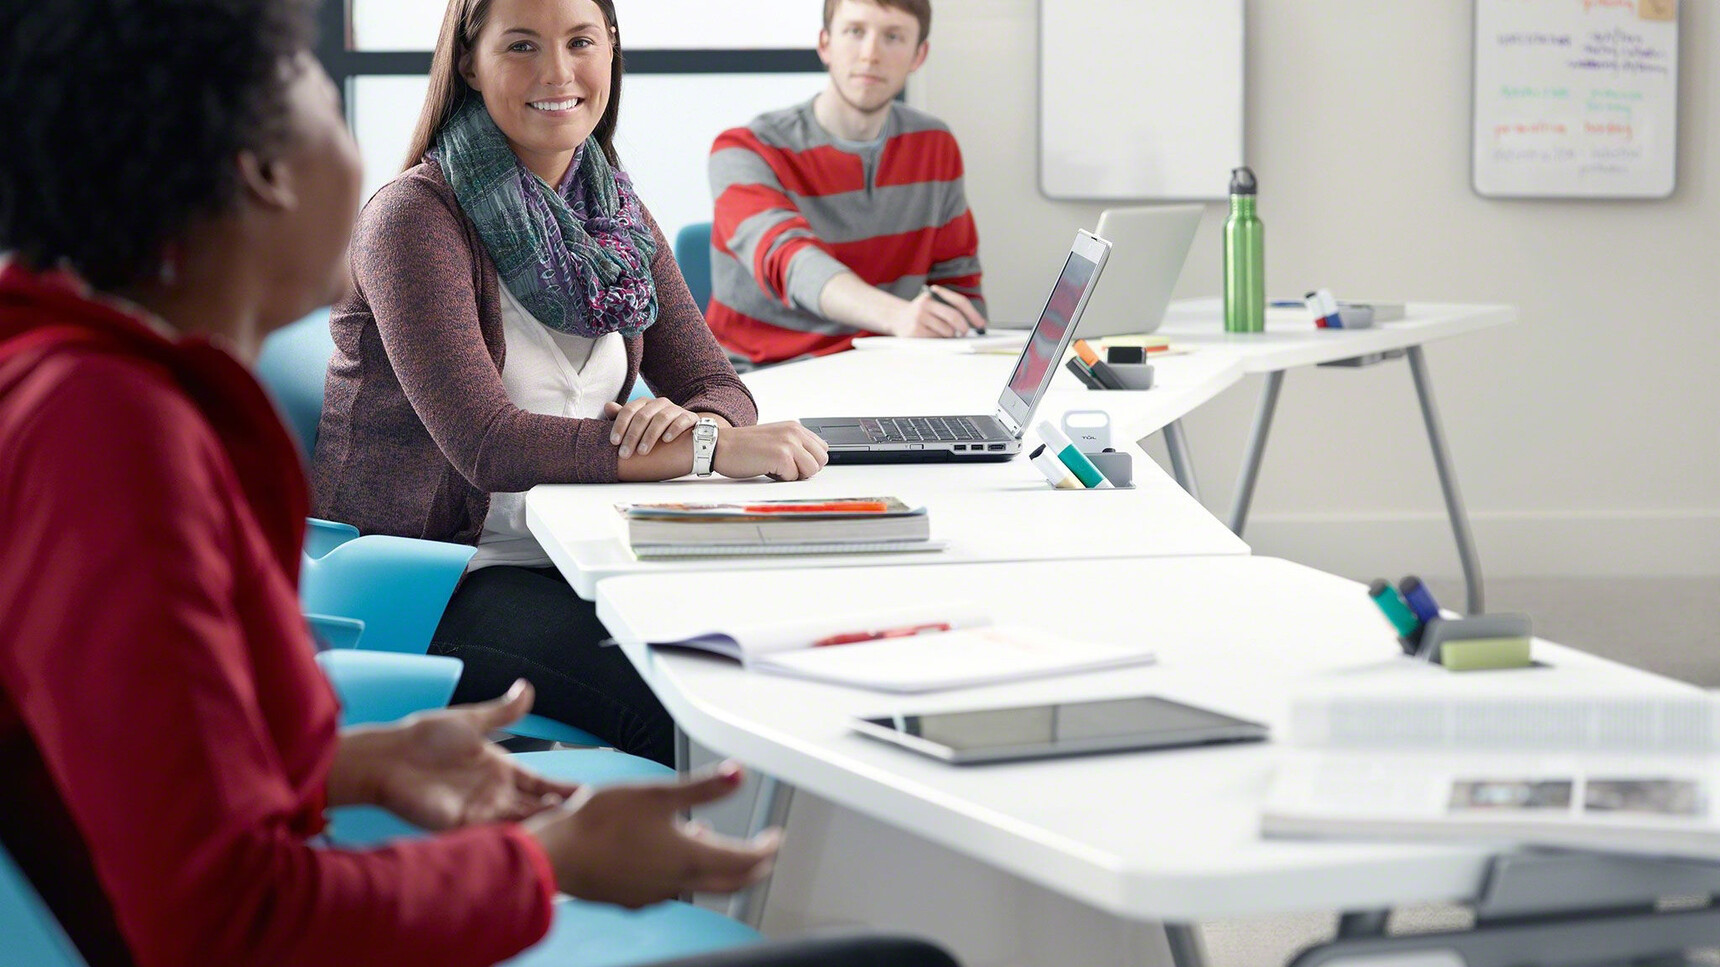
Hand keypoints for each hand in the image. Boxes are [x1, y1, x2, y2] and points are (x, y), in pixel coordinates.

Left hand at [336, 680, 580, 830]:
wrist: (389, 756)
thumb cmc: (424, 736)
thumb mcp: (471, 721)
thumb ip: (503, 711)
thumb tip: (527, 687)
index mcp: (501, 770)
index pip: (542, 783)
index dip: (565, 789)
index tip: (591, 794)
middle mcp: (495, 793)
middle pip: (536, 806)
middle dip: (561, 812)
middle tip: (589, 815)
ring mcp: (480, 810)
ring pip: (521, 821)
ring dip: (542, 824)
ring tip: (568, 824)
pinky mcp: (462, 823)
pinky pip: (494, 832)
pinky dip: (515, 834)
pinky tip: (535, 835)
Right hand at [525, 762, 779, 907]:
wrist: (554, 856)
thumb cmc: (599, 825)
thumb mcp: (657, 793)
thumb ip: (703, 787)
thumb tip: (739, 773)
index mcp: (690, 859)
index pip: (746, 860)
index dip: (767, 847)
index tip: (775, 837)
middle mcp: (677, 882)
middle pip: (730, 881)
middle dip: (752, 864)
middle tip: (763, 849)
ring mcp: (654, 893)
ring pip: (699, 883)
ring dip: (716, 865)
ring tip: (712, 839)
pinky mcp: (632, 896)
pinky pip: (671, 885)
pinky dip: (684, 868)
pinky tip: (668, 849)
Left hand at [604, 398, 699, 458]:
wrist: (687, 432)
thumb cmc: (656, 430)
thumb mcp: (638, 425)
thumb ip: (623, 417)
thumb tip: (607, 406)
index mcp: (645, 403)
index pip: (629, 410)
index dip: (620, 426)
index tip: (614, 442)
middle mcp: (659, 403)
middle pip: (643, 416)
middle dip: (632, 436)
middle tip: (625, 454)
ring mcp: (676, 409)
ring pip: (661, 418)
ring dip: (650, 435)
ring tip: (642, 452)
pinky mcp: (689, 417)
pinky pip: (682, 420)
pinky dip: (673, 429)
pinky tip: (666, 440)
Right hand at [712, 422, 829, 480]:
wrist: (720, 446)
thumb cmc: (743, 447)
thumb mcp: (775, 438)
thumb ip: (795, 445)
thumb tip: (812, 463)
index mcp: (794, 427)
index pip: (822, 449)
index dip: (809, 461)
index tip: (793, 464)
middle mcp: (794, 432)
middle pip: (821, 460)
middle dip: (805, 470)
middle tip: (784, 468)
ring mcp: (789, 443)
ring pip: (812, 470)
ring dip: (795, 475)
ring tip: (775, 468)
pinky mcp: (781, 456)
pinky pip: (793, 477)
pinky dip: (780, 478)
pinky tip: (766, 469)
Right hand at [890, 287, 983, 338]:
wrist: (893, 319)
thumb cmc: (917, 315)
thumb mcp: (930, 307)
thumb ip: (946, 312)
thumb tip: (973, 325)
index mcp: (930, 298)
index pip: (958, 302)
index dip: (972, 313)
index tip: (981, 323)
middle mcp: (924, 306)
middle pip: (953, 317)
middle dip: (963, 327)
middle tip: (964, 333)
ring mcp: (918, 319)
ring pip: (946, 331)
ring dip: (949, 336)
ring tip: (940, 334)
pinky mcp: (914, 333)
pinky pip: (936, 340)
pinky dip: (938, 342)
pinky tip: (931, 338)